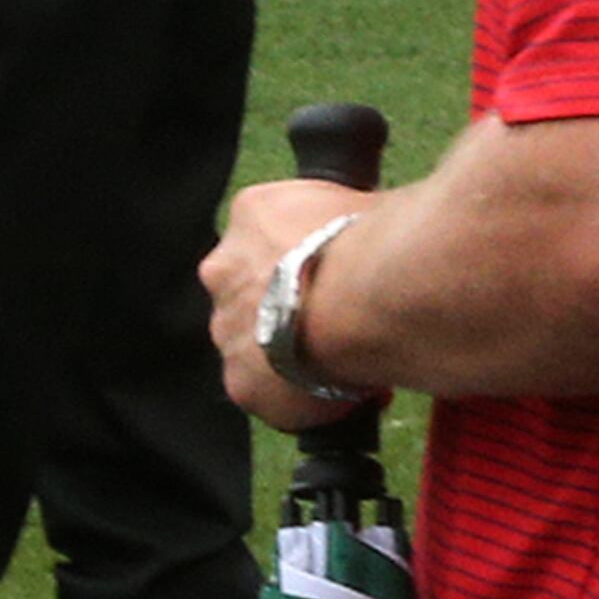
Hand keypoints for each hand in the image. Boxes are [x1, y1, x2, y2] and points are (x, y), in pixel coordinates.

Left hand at [204, 174, 389, 428]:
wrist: (361, 299)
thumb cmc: (370, 243)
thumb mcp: (362, 202)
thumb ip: (346, 221)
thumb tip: (373, 229)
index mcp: (254, 213)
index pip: (270, 233)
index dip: (305, 254)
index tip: (336, 270)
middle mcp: (225, 270)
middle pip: (254, 291)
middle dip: (290, 305)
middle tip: (337, 317)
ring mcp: (228, 330)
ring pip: (258, 345)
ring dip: (292, 351)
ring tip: (347, 359)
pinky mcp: (242, 384)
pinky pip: (272, 394)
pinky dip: (302, 396)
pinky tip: (346, 388)